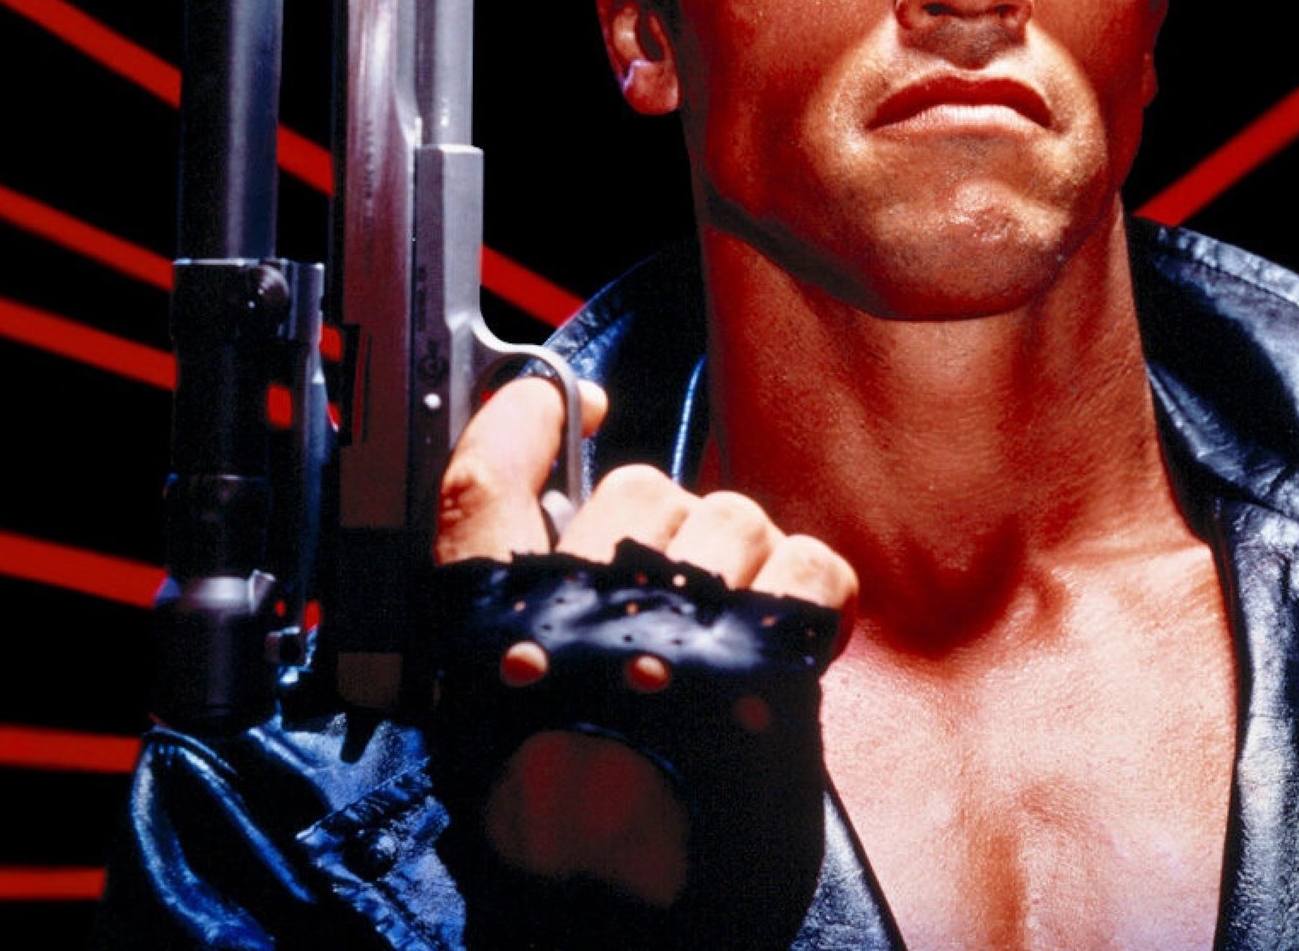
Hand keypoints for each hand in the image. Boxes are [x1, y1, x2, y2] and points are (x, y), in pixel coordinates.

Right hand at [432, 377, 857, 910]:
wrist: (625, 927)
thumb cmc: (563, 841)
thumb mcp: (494, 726)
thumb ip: (519, 631)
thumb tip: (580, 538)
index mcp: (490, 633)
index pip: (484, 483)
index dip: (523, 421)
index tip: (563, 400)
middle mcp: (575, 616)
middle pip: (637, 492)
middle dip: (670, 531)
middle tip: (679, 606)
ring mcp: (674, 629)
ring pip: (730, 518)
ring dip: (745, 567)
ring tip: (734, 639)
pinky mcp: (762, 659)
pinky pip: (808, 566)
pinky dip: (815, 594)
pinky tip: (799, 635)